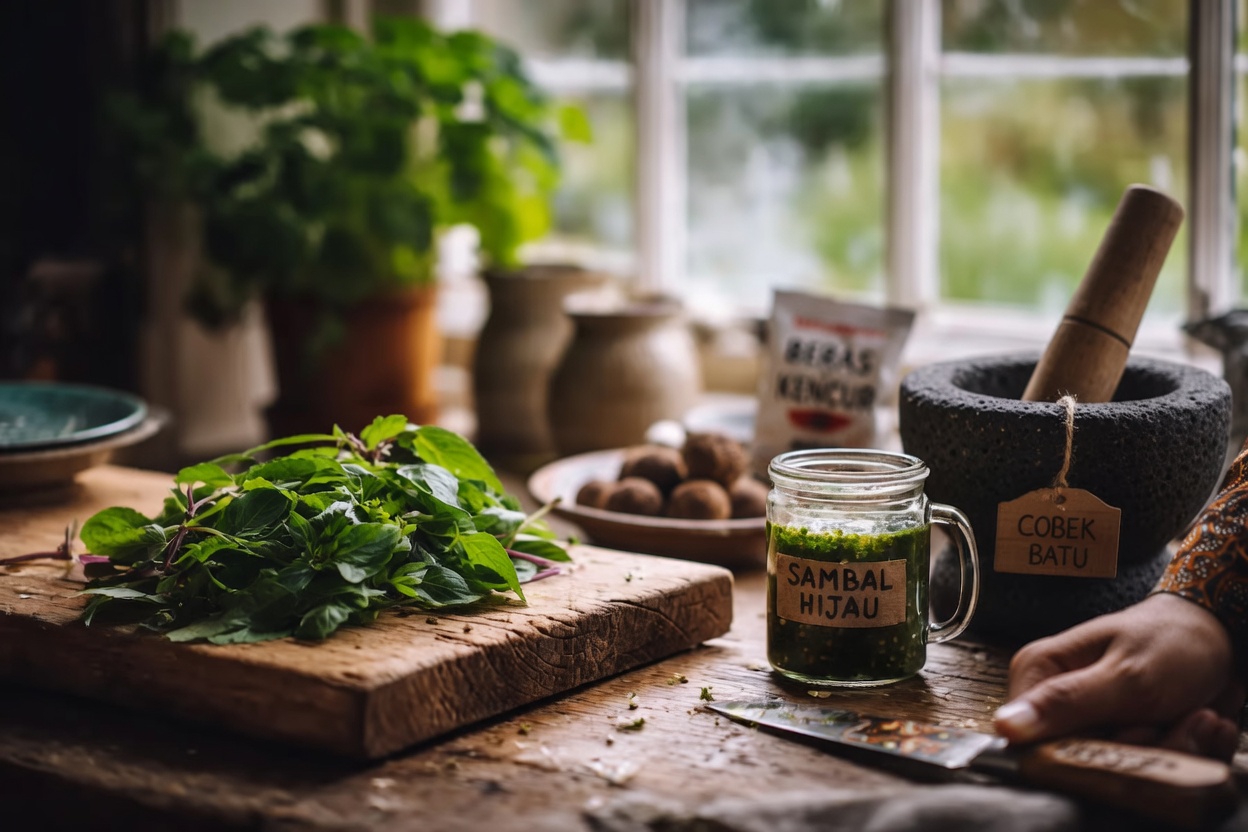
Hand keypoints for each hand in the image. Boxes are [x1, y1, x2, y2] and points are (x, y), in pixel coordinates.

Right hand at [994, 593, 1242, 759]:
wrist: (1218, 640)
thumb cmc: (1170, 643)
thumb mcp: (1125, 675)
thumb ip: (1066, 702)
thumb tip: (1004, 728)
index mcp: (1037, 676)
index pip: (1035, 744)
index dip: (1087, 751)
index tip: (1130, 726)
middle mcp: (1053, 702)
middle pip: (1083, 761)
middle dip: (1140, 748)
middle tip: (1167, 716)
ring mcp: (1088, 722)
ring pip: (1122, 770)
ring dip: (1171, 749)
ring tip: (1191, 714)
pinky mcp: (1119, 736)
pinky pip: (1148, 769)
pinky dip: (1184, 750)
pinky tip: (1196, 721)